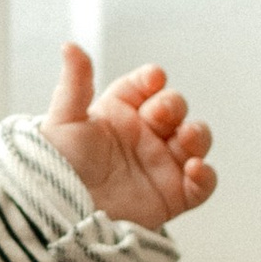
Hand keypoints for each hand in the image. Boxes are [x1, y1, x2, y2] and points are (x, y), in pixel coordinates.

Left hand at [44, 48, 215, 230]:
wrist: (58, 216)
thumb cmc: (55, 169)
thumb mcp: (64, 121)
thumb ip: (75, 83)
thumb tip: (69, 45)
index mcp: (119, 112)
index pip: (146, 85)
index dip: (152, 80)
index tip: (152, 79)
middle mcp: (144, 135)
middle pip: (175, 108)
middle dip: (173, 106)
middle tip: (159, 115)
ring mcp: (161, 164)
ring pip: (195, 140)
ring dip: (196, 134)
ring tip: (184, 137)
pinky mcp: (173, 196)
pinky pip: (202, 184)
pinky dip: (205, 175)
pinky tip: (194, 169)